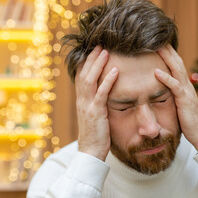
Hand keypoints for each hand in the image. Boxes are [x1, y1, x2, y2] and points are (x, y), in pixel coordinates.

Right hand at [75, 46, 118, 160]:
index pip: (82, 77)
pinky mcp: (96, 113)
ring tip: (106, 51)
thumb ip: (96, 104)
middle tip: (100, 44)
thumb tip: (103, 95)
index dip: (87, 62)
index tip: (94, 51)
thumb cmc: (95, 135)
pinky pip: (101, 94)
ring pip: (90, 80)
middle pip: (84, 73)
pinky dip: (108, 81)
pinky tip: (115, 70)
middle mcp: (82, 101)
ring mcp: (87, 106)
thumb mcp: (94, 116)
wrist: (90, 153)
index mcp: (82, 101)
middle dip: (92, 58)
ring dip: (98, 64)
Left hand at [155, 44, 197, 151]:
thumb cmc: (189, 122)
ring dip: (166, 56)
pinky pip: (174, 87)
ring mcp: (186, 91)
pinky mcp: (185, 100)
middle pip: (176, 61)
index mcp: (184, 85)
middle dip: (166, 48)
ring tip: (154, 45)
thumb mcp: (179, 105)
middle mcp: (186, 84)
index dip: (167, 53)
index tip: (156, 42)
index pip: (175, 65)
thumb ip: (172, 96)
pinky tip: (155, 71)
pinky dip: (165, 78)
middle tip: (154, 35)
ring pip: (176, 69)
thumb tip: (162, 91)